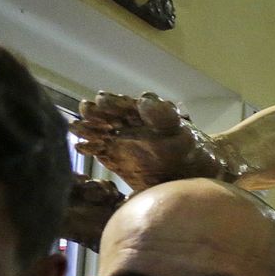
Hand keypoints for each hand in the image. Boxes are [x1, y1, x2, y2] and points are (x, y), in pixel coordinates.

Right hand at [71, 91, 238, 189]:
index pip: (127, 104)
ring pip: (100, 130)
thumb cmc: (194, 152)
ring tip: (78, 129)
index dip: (115, 101)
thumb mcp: (183, 133)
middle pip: (108, 114)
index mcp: (147, 114)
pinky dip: (89, 148)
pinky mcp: (115, 157)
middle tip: (86, 110)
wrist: (195, 175)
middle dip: (96, 112)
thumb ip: (165, 117)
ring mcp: (121, 140)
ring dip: (88, 128)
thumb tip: (144, 100)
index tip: (103, 100)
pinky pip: (99, 150)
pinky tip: (82, 148)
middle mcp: (131, 123)